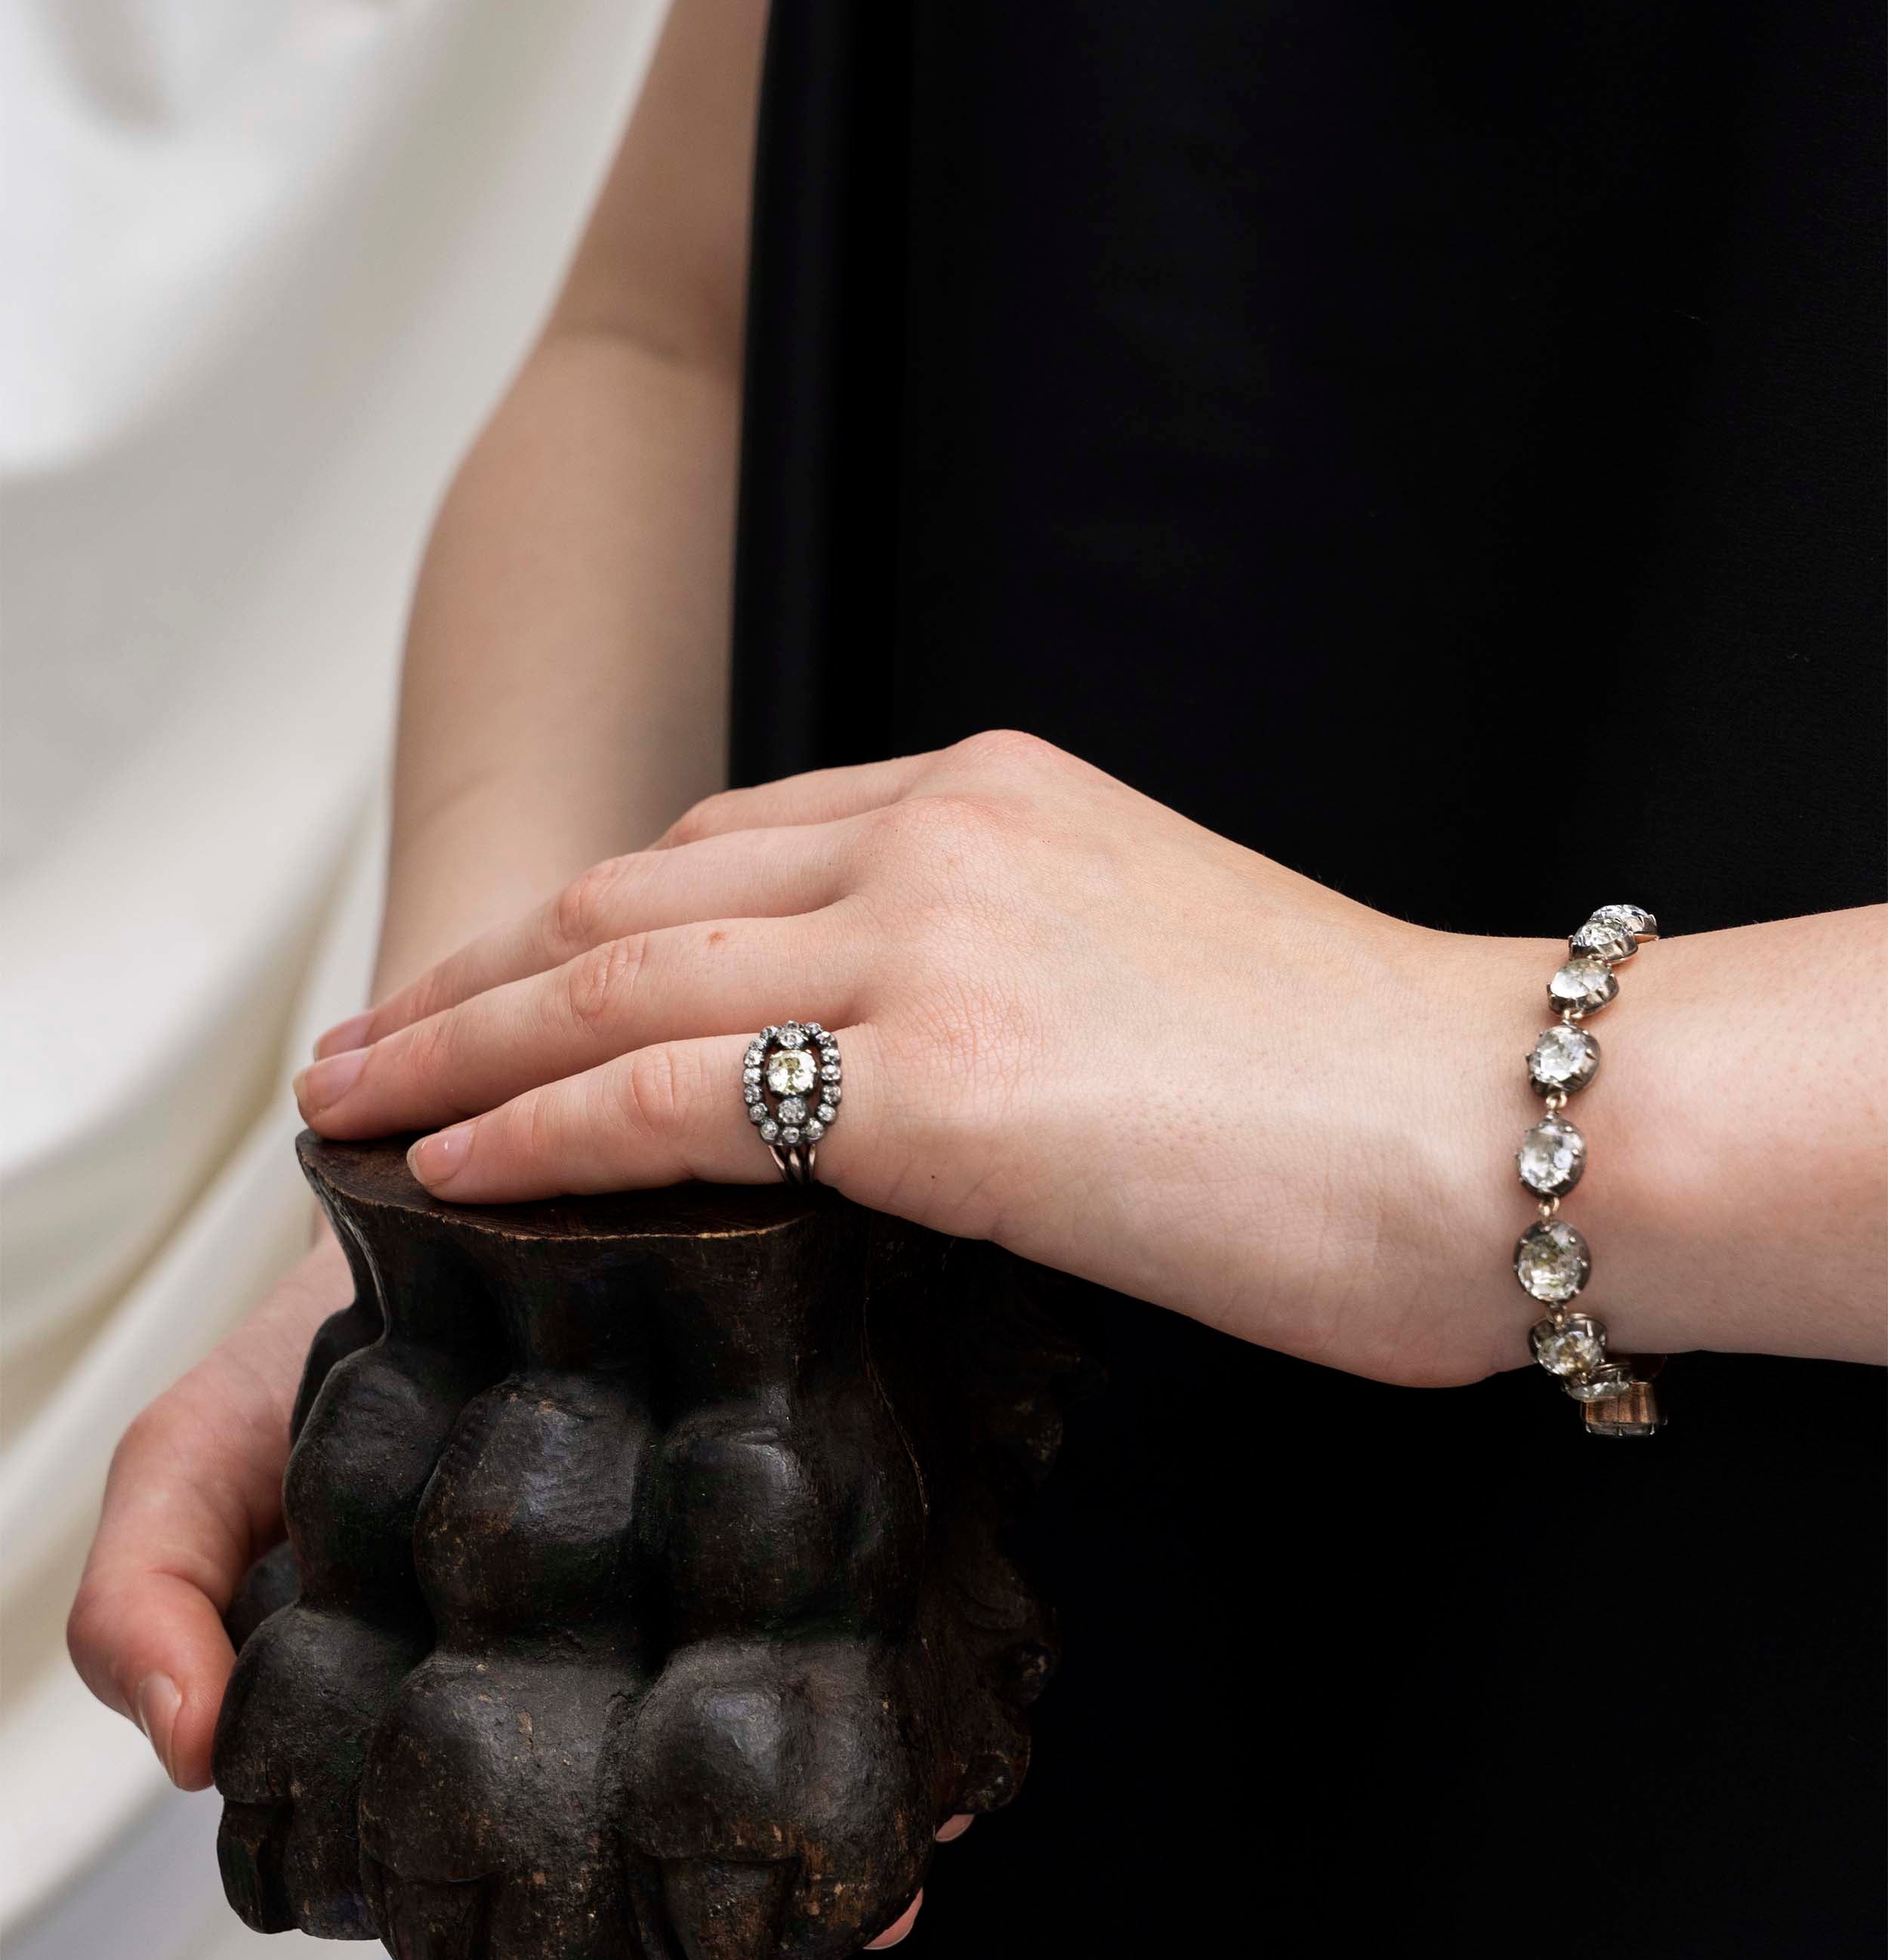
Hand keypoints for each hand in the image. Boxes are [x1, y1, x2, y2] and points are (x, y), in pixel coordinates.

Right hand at [67, 1230, 970, 1959]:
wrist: (474, 1165)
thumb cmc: (329, 1331)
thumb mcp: (202, 1450)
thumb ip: (156, 1591)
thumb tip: (192, 1749)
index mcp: (445, 1684)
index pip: (485, 1851)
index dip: (518, 1950)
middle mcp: (580, 1656)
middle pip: (642, 1826)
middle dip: (692, 1928)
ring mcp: (695, 1588)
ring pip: (754, 1756)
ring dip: (806, 1843)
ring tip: (870, 1910)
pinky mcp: (797, 1499)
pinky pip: (851, 1630)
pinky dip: (891, 1710)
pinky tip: (938, 1778)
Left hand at [297, 730, 1544, 1385]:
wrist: (1512, 1124)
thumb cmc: (1361, 1085)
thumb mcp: (1148, 972)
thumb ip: (998, 976)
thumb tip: (889, 1079)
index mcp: (993, 792)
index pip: (729, 847)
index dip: (586, 924)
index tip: (500, 985)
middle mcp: (942, 831)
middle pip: (636, 893)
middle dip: (479, 972)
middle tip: (365, 1040)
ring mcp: (933, 941)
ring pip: (617, 976)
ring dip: (457, 1044)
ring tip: (346, 1104)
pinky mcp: (939, 1078)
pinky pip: (671, 1090)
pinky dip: (535, 1124)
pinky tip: (439, 1167)